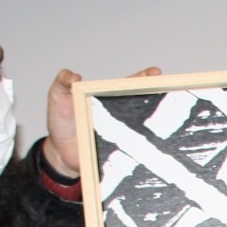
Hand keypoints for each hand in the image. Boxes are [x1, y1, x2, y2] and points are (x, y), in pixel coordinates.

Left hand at [43, 65, 159, 180]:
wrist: (59, 153)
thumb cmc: (61, 123)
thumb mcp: (57, 97)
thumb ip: (62, 82)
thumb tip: (74, 76)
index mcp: (108, 98)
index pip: (129, 85)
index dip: (144, 78)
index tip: (155, 72)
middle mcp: (120, 115)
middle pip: (144, 104)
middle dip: (159, 96)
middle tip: (169, 91)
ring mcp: (123, 135)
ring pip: (145, 128)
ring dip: (157, 125)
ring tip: (169, 120)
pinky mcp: (122, 153)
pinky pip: (136, 152)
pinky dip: (147, 152)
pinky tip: (160, 151)